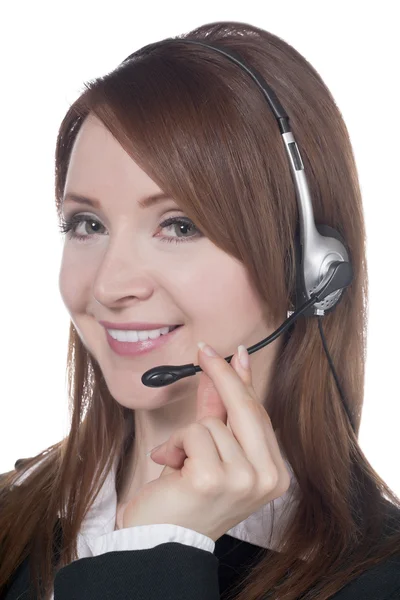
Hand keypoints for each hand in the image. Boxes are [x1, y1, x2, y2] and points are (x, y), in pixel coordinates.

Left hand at [122, 342, 290, 541]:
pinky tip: (172, 467)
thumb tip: (222, 371)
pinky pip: (193, 433)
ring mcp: (243, 480)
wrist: (161, 541)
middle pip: (246, 408)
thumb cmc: (187, 497)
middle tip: (204, 351)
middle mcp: (266, 478)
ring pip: (212, 422)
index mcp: (273, 474)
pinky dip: (175, 444)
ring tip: (181, 464)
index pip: (259, 414)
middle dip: (222, 375)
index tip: (237, 353)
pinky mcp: (214, 478)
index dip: (244, 381)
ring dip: (188, 436)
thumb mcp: (211, 451)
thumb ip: (220, 412)